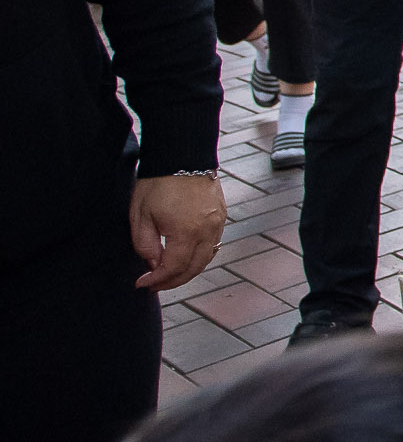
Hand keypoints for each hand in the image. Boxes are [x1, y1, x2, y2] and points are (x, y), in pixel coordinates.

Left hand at [131, 173, 225, 289]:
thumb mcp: (141, 216)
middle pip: (193, 269)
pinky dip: (199, 257)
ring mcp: (218, 224)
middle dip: (173, 281)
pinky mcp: (222, 217)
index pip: (173, 268)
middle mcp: (207, 231)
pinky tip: (185, 257)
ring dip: (188, 271)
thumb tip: (154, 264)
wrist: (182, 155)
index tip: (142, 283)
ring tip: (169, 275)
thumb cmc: (158, 183)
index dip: (156, 280)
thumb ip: (146, 245)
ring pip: (206, 259)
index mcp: (186, 232)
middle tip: (154, 285)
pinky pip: (213, 245)